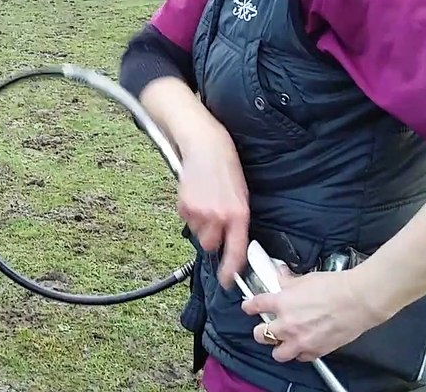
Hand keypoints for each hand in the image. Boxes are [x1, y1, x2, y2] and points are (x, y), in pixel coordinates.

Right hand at [176, 125, 248, 288]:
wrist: (205, 144)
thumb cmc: (226, 166)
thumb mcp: (240, 193)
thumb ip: (237, 218)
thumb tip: (232, 238)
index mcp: (239, 214)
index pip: (236, 250)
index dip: (231, 269)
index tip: (227, 279)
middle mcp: (220, 216)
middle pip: (210, 244)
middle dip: (210, 236)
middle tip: (213, 218)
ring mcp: (200, 212)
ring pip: (197, 232)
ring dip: (200, 222)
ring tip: (205, 200)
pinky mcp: (185, 205)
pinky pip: (186, 218)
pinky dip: (190, 211)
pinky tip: (195, 194)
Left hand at [242, 266, 387, 362]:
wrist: (358, 300)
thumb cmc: (335, 286)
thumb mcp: (306, 278)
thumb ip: (289, 281)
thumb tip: (281, 275)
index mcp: (281, 302)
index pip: (256, 305)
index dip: (249, 306)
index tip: (248, 307)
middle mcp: (286, 324)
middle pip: (260, 334)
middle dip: (261, 331)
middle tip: (266, 327)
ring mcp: (300, 340)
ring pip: (277, 353)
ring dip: (278, 347)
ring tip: (282, 342)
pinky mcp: (315, 351)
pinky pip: (301, 358)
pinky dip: (300, 353)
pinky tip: (303, 346)